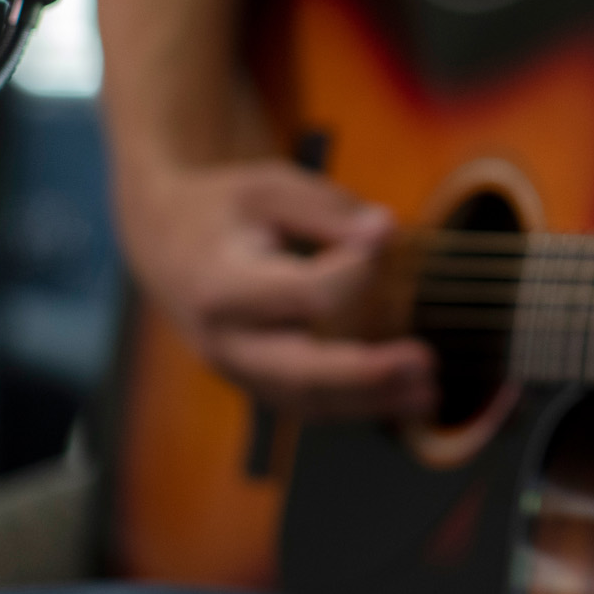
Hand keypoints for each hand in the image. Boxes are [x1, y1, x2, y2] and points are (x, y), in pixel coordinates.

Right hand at [118, 160, 434, 418]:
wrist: (163, 242)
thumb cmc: (224, 208)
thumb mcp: (268, 187)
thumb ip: (327, 209)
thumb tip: (385, 231)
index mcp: (222, 285)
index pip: (301, 294)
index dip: (351, 272)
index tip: (381, 237)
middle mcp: (226, 339)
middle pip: (299, 373)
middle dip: (365, 375)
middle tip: (425, 361)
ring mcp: (239, 369)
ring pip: (307, 401)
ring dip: (373, 402)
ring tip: (429, 392)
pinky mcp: (255, 381)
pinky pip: (308, 405)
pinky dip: (357, 407)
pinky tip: (405, 398)